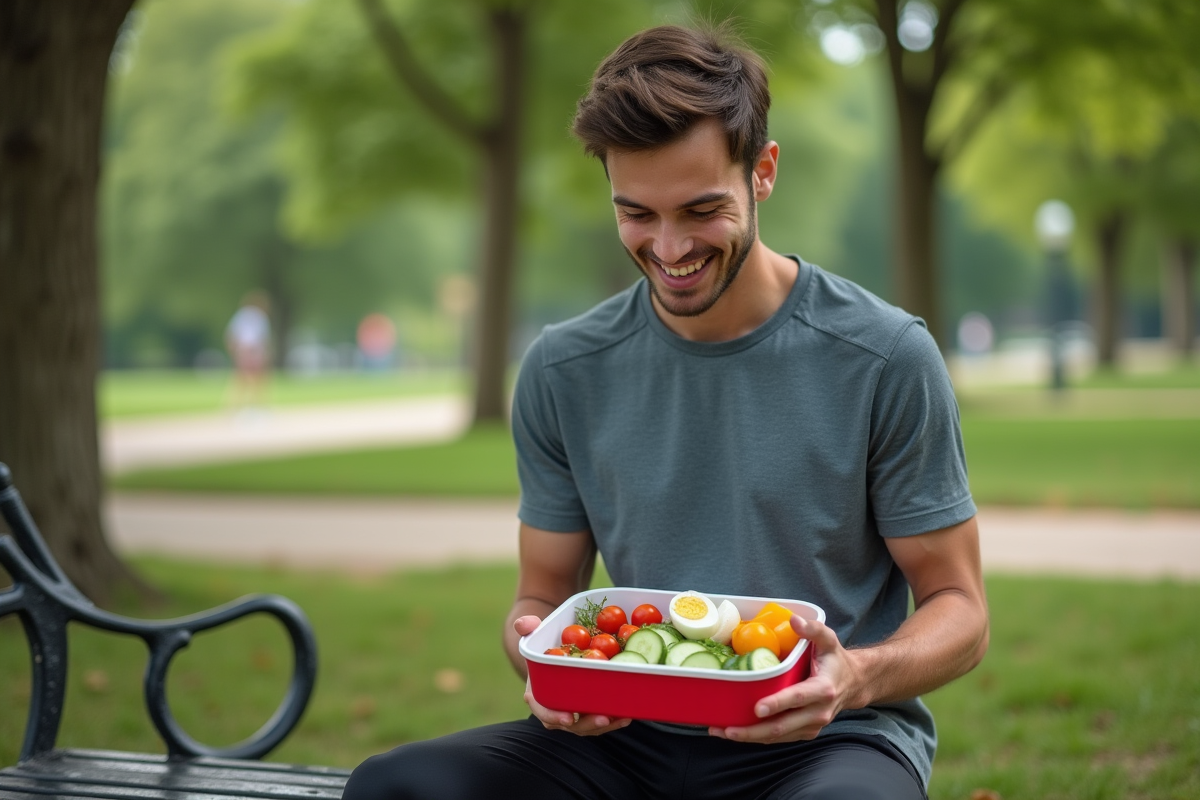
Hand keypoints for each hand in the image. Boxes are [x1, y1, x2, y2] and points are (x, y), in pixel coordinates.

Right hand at [514, 615, 632, 735]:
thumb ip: (527, 628)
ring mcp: (572, 712)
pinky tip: (626, 714)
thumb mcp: (535, 634)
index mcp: (538, 692)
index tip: (570, 718)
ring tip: (621, 716)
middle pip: (568, 724)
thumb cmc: (544, 645)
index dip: (554, 716)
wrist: (557, 655)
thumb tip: (522, 624)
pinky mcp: (587, 712)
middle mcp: (554, 707)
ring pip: (586, 726)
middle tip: (603, 718)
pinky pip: (598, 722)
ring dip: (604, 726)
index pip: (542, 709)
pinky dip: (612, 721)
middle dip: (586, 724)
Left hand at [709, 615, 859, 743]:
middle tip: (727, 728)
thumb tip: (794, 620)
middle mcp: (817, 712)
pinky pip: (779, 738)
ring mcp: (810, 726)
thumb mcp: (829, 640)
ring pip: (777, 737)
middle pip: (782, 726)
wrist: (853, 684)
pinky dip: (757, 737)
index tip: (757, 708)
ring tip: (722, 731)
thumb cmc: (835, 660)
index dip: (777, 704)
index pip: (797, 698)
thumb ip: (813, 629)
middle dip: (752, 730)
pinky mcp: (804, 732)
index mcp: (822, 689)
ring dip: (749, 737)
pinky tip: (736, 732)